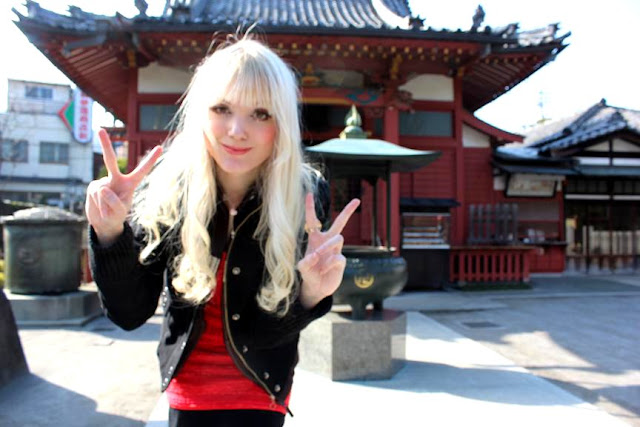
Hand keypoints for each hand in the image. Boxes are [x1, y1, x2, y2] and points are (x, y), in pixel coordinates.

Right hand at [85, 129, 161, 245]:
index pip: (142, 170)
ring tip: (107, 210)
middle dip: (105, 145)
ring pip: (102, 191)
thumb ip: (113, 201)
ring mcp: (103, 182)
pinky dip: (98, 205)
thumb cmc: (116, 216)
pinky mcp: (92, 187)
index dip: (150, 160)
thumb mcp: (119, 212)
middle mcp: (116, 179)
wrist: (103, 223)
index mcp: (130, 183)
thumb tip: (103, 188)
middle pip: (110, 160)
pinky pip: (95, 195)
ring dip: (104, 204)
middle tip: (100, 129)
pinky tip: (99, 208)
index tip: (160, 147)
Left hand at [297, 193, 359, 308]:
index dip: (310, 207)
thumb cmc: (308, 274)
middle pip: (339, 223)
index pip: (312, 220)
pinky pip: (338, 257)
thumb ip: (305, 262)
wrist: (317, 288)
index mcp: (315, 238)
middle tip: (357, 200)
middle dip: (347, 211)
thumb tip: (315, 255)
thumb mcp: (302, 268)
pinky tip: (324, 270)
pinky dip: (329, 263)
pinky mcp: (341, 261)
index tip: (309, 193)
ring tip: (319, 255)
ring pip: (338, 237)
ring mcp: (336, 250)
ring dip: (327, 245)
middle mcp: (327, 241)